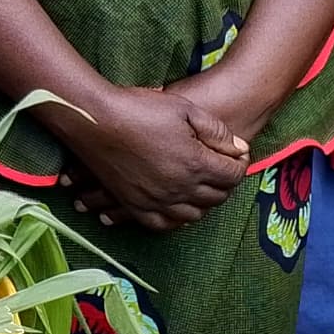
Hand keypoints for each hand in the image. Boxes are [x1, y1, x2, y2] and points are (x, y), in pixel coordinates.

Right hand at [56, 85, 248, 232]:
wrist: (95, 118)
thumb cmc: (139, 108)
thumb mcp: (186, 109)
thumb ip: (217, 131)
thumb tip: (239, 147)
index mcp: (195, 164)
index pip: (233, 175)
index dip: (239, 162)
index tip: (235, 153)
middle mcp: (179, 189)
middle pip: (217, 197)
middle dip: (224, 182)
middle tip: (220, 166)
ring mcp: (156, 201)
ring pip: (193, 215)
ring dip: (203, 202)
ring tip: (200, 185)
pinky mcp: (134, 205)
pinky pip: (163, 224)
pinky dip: (175, 219)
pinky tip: (176, 207)